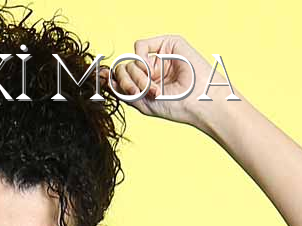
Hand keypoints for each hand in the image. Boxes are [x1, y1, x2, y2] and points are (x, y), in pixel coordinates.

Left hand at [99, 34, 237, 130]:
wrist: (198, 102)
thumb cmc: (176, 107)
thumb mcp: (142, 103)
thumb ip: (123, 91)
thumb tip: (103, 76)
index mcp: (147, 82)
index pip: (121, 77)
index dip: (114, 82)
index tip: (112, 87)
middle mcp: (152, 67)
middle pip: (123, 68)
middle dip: (128, 83)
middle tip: (142, 93)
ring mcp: (159, 55)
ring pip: (130, 59)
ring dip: (137, 77)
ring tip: (153, 89)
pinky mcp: (168, 43)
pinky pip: (140, 46)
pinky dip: (142, 62)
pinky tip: (154, 73)